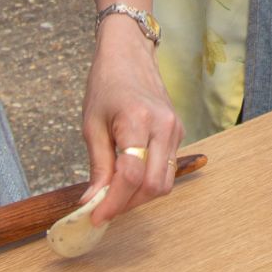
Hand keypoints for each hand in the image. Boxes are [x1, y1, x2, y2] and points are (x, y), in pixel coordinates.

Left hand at [80, 19, 185, 225]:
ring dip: (140, 196)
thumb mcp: (92, 125)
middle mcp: (164, 126)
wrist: (130, 55)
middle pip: (154, 185)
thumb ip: (98, 166)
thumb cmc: (106, 84)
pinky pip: (167, 169)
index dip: (113, 202)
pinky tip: (128, 178)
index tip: (95, 217)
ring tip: (115, 194)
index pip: (131, 175)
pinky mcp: (179, 133)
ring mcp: (176, 129)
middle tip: (104, 208)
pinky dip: (148, 181)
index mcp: (138, 120)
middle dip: (128, 204)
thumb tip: (93, 202)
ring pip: (165, 182)